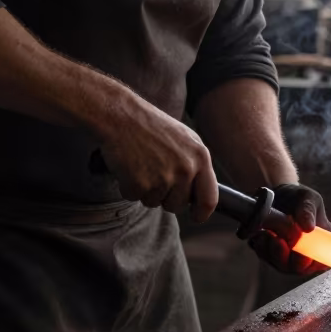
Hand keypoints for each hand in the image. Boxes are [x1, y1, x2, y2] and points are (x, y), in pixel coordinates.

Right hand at [95, 92, 218, 222]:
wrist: (121, 115)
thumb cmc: (150, 126)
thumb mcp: (184, 139)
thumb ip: (195, 163)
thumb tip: (200, 191)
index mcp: (200, 156)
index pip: (210, 198)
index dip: (202, 212)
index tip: (196, 217)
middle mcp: (186, 169)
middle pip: (178, 205)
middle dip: (165, 196)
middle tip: (153, 172)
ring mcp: (164, 178)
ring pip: (155, 203)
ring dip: (146, 190)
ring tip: (141, 164)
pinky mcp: (141, 184)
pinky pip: (135, 197)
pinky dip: (128, 186)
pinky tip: (129, 166)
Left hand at [249, 183, 330, 274]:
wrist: (277, 194)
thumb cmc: (298, 198)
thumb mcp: (308, 198)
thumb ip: (309, 211)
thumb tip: (309, 227)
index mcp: (320, 243)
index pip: (321, 263)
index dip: (312, 264)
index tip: (304, 256)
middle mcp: (304, 254)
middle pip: (297, 268)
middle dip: (287, 259)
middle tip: (279, 241)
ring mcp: (286, 256)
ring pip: (279, 264)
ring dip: (272, 252)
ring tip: (267, 234)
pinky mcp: (270, 253)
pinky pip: (265, 257)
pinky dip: (262, 248)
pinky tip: (261, 234)